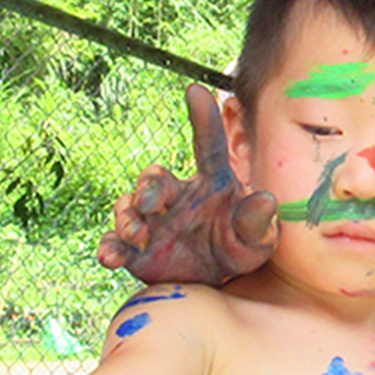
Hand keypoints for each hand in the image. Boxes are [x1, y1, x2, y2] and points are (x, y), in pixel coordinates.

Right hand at [96, 84, 279, 284]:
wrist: (217, 286)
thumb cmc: (239, 250)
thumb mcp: (257, 242)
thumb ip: (259, 223)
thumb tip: (265, 200)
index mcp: (211, 184)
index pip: (207, 146)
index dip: (202, 118)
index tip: (196, 89)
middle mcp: (176, 196)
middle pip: (155, 178)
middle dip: (148, 186)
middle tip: (151, 203)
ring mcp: (153, 222)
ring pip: (129, 207)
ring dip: (128, 217)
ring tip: (137, 233)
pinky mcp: (136, 251)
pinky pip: (115, 243)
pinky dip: (109, 248)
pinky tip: (108, 258)